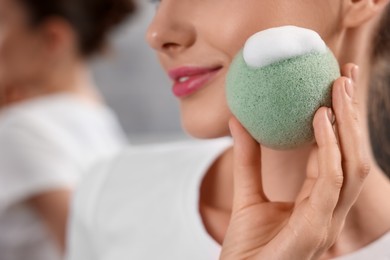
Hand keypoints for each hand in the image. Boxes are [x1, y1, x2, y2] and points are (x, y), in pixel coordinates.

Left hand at [220, 64, 369, 259]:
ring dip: (348, 123)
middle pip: (352, 155)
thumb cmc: (246, 247)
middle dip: (352, 114)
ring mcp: (327, 220)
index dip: (340, 122)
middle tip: (345, 75)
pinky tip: (321, 118)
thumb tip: (238, 120)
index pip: (337, 156)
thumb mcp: (246, 194)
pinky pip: (330, 179)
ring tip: (338, 86)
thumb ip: (247, 160)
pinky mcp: (317, 227)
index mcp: (318, 204)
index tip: (334, 87)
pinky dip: (329, 146)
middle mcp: (330, 211)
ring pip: (351, 164)